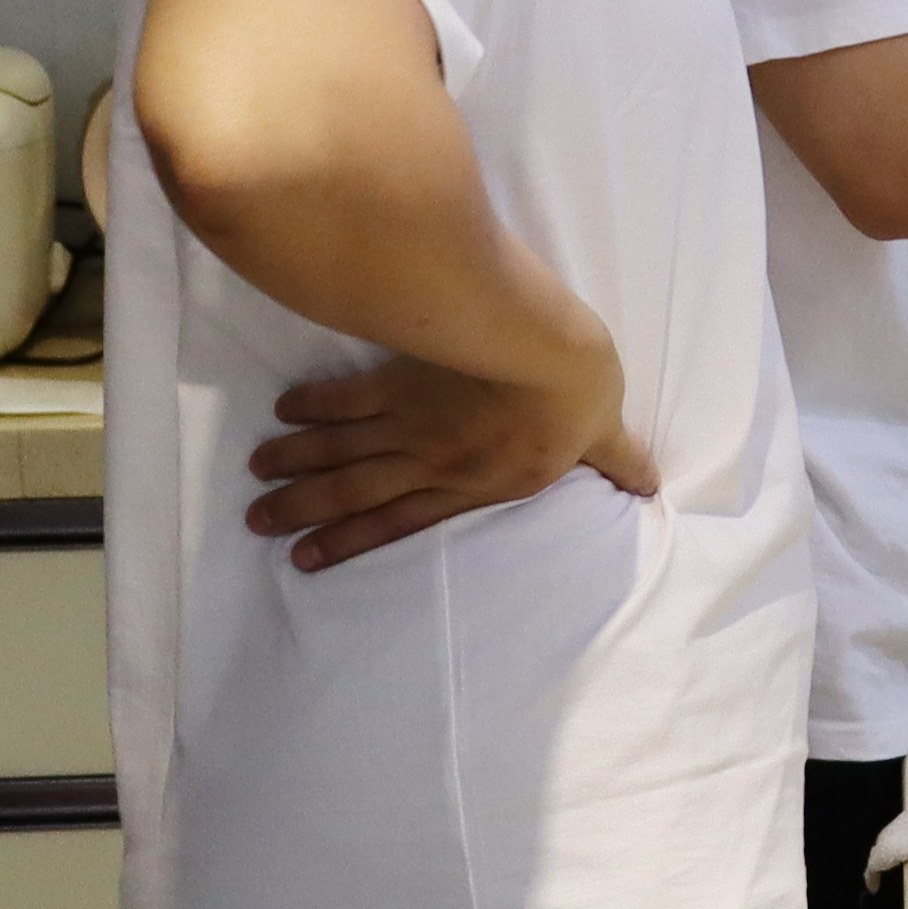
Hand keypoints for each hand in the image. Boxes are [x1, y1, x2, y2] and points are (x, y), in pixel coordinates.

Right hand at [247, 343, 648, 569]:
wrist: (546, 349)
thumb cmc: (578, 393)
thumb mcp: (603, 433)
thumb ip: (616, 461)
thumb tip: (651, 485)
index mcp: (474, 483)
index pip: (402, 520)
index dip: (353, 542)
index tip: (307, 559)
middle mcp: (431, 460)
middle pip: (355, 490)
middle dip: (304, 510)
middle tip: (256, 523)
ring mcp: (410, 419)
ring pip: (340, 447)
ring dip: (296, 463)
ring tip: (256, 478)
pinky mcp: (401, 376)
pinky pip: (349, 396)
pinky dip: (315, 405)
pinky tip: (284, 412)